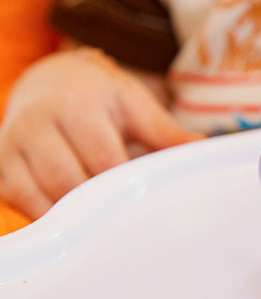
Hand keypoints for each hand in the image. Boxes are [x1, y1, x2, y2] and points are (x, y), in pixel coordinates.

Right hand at [0, 48, 202, 218]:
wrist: (49, 82)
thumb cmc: (98, 96)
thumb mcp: (133, 103)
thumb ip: (166, 131)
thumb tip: (204, 151)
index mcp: (74, 105)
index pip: (103, 159)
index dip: (126, 184)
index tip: (147, 200)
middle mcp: (35, 124)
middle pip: (70, 182)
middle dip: (101, 202)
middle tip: (129, 215)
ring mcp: (10, 146)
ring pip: (42, 197)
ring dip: (75, 214)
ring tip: (104, 216)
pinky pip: (21, 204)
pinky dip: (49, 215)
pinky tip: (74, 217)